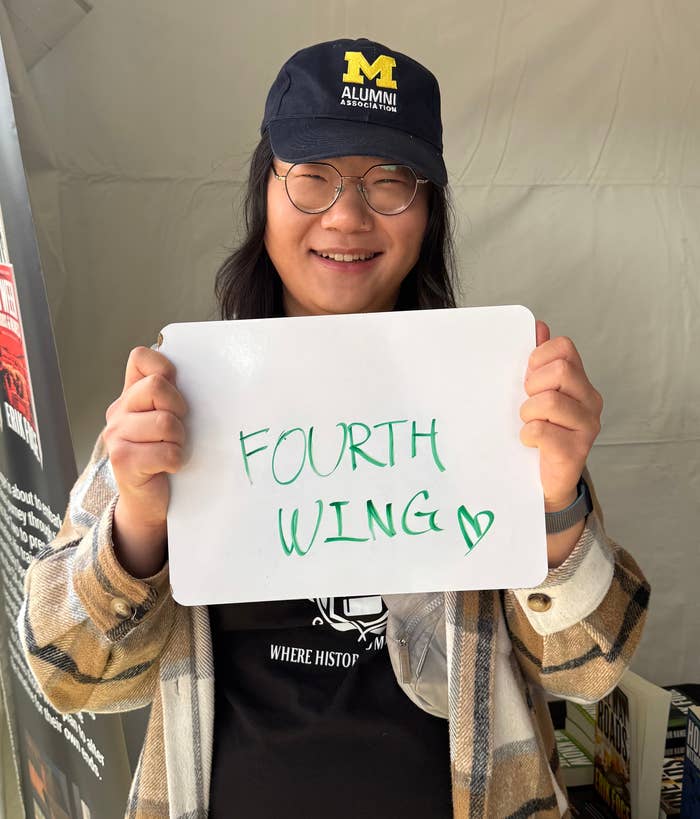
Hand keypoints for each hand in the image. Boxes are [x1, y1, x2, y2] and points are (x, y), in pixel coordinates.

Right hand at [103, 346, 187, 576]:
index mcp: (130, 396)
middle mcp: (118, 412)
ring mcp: (116, 436)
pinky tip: (171, 467)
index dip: (164, 368)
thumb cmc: (165, 457)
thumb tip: (205, 374)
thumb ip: (172, 398)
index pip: (140, 357)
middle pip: (156, 386)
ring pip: (164, 422)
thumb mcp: (168, 422)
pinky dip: (177, 460)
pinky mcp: (122, 461)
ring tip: (174, 449)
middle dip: (178, 408)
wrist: (148, 502)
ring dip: (179, 440)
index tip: (176, 392)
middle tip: (179, 429)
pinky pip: (165, 452)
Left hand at [520, 321, 602, 510]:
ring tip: (528, 423)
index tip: (528, 378)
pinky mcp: (575, 450)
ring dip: (528, 412)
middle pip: (561, 370)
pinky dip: (528, 435)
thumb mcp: (536, 394)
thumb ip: (539, 362)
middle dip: (533, 385)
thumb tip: (538, 326)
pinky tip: (530, 442)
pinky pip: (542, 431)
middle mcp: (589, 400)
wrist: (547, 481)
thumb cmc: (541, 433)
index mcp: (579, 381)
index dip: (539, 358)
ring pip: (551, 401)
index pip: (564, 347)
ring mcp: (587, 425)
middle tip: (527, 403)